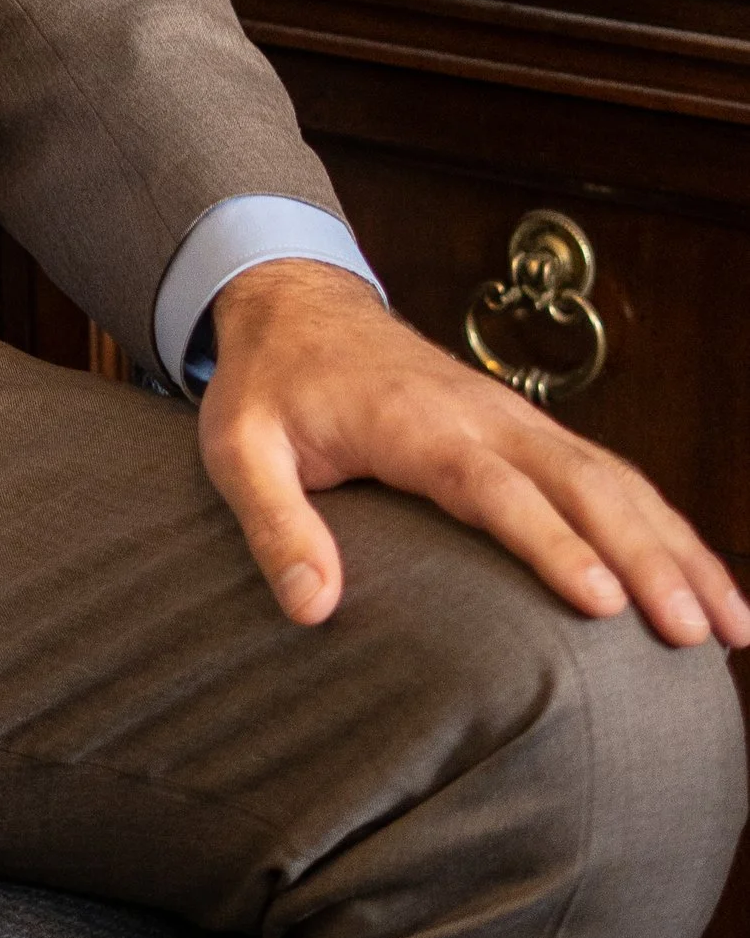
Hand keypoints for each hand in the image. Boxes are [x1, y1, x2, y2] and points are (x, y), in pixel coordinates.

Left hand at [199, 258, 749, 649]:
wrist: (294, 304)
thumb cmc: (268, 384)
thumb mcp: (237, 448)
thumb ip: (273, 524)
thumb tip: (312, 609)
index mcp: (415, 423)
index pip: (495, 489)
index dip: (551, 544)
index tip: (602, 603)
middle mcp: (483, 417)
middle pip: (583, 484)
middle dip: (648, 557)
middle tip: (698, 633)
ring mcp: (514, 420)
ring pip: (615, 480)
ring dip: (677, 547)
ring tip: (731, 627)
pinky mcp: (528, 431)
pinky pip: (611, 476)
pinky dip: (665, 526)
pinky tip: (704, 582)